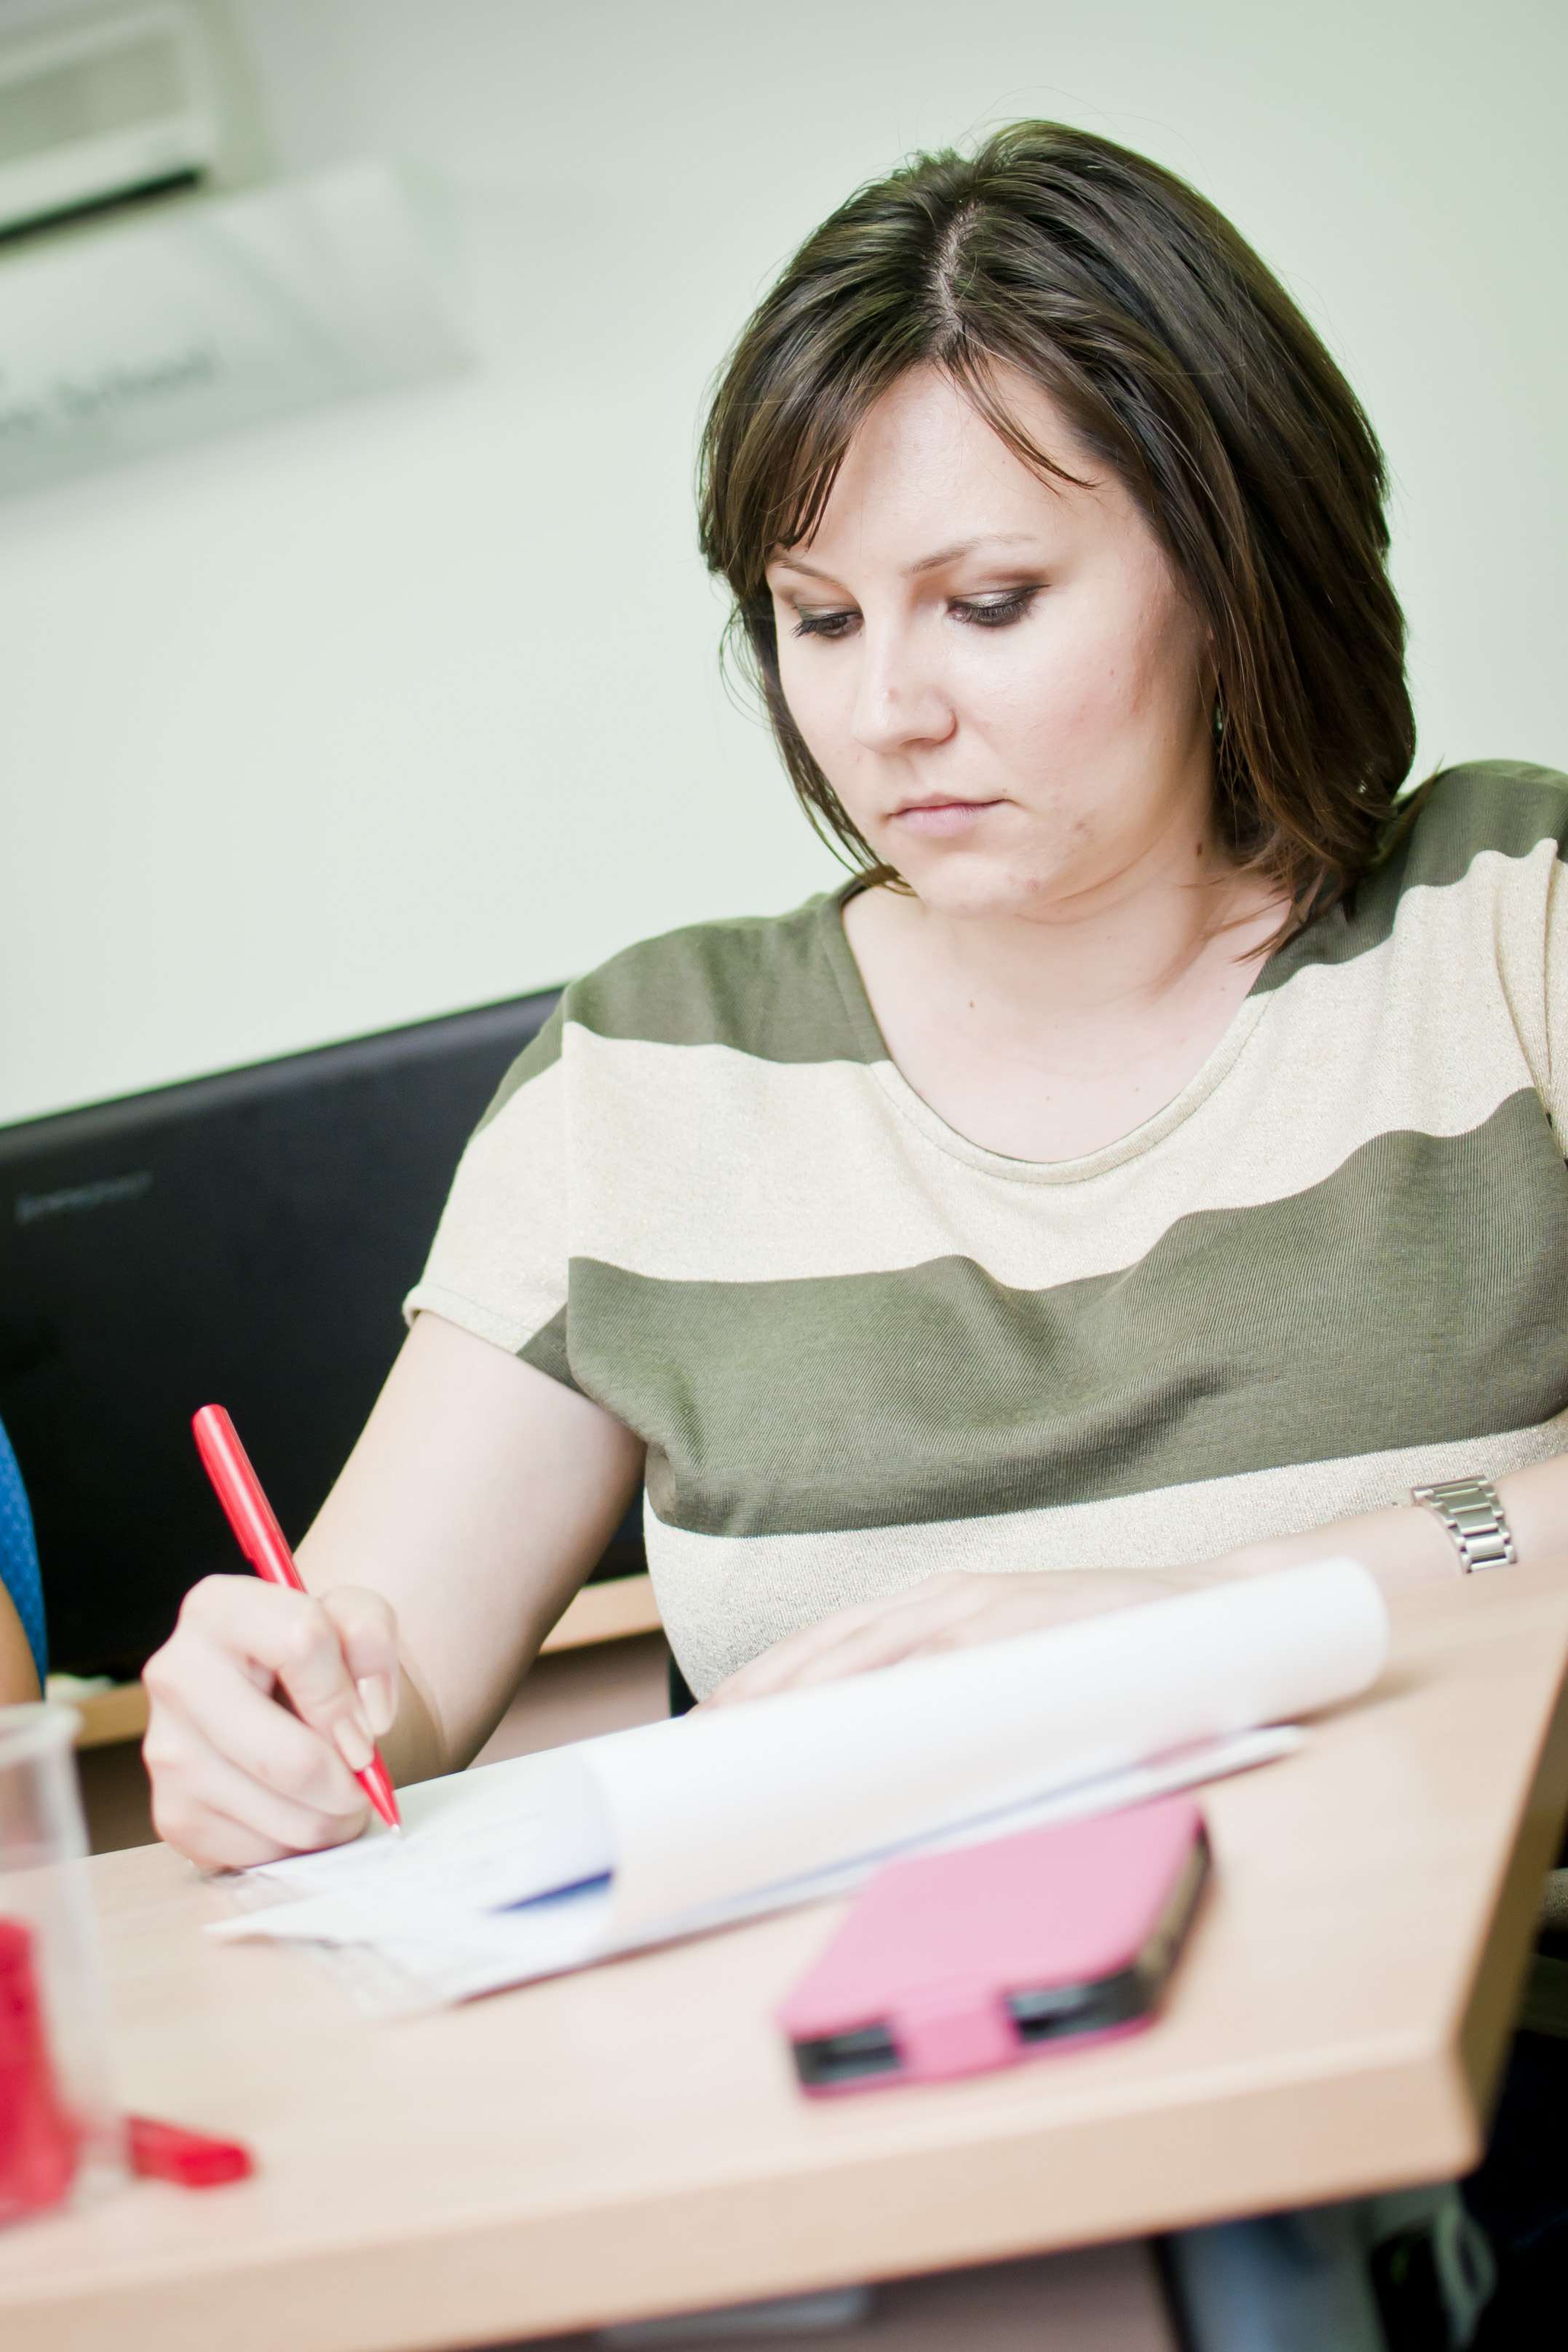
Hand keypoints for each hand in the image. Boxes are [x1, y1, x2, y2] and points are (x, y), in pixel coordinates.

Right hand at [142, 1576, 400, 1870]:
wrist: (283, 1707)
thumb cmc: (320, 1661)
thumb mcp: (352, 1619)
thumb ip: (371, 1634)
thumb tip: (366, 1718)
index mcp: (216, 1607)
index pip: (303, 1642)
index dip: (348, 1692)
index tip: (364, 1721)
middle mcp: (175, 1674)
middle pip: (294, 1760)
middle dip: (348, 1780)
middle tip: (360, 1774)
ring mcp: (165, 1750)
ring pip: (288, 1816)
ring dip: (333, 1817)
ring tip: (334, 1791)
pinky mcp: (173, 1816)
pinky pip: (262, 1853)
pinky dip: (297, 1842)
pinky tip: (294, 1809)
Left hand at [704, 1568, 1203, 1707]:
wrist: (1204, 1608)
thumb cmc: (1106, 1647)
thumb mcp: (1017, 1663)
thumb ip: (958, 1689)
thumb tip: (894, 1748)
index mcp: (940, 1602)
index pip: (834, 1640)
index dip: (771, 1677)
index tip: (718, 1716)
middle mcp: (947, 1597)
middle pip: (830, 1646)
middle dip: (762, 1693)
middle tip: (705, 1739)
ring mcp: (979, 1609)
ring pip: (866, 1652)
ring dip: (801, 1696)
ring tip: (746, 1736)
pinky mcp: (1012, 1627)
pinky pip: (932, 1666)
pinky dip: (883, 1696)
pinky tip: (842, 1726)